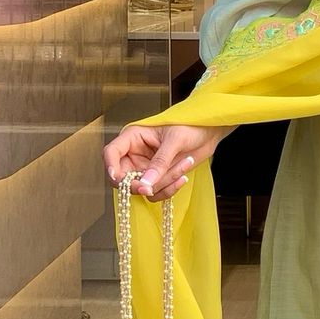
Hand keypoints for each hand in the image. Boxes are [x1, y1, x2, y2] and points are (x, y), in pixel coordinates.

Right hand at [103, 123, 230, 201]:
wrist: (208, 132)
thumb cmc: (190, 126)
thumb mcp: (174, 141)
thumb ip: (160, 163)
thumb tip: (146, 183)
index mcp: (133, 137)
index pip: (111, 153)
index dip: (111, 167)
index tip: (119, 179)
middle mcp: (135, 154)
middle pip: (122, 177)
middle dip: (138, 184)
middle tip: (151, 187)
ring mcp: (145, 168)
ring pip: (141, 187)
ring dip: (162, 184)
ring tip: (183, 167)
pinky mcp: (157, 178)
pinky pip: (155, 192)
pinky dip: (169, 189)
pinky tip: (183, 177)